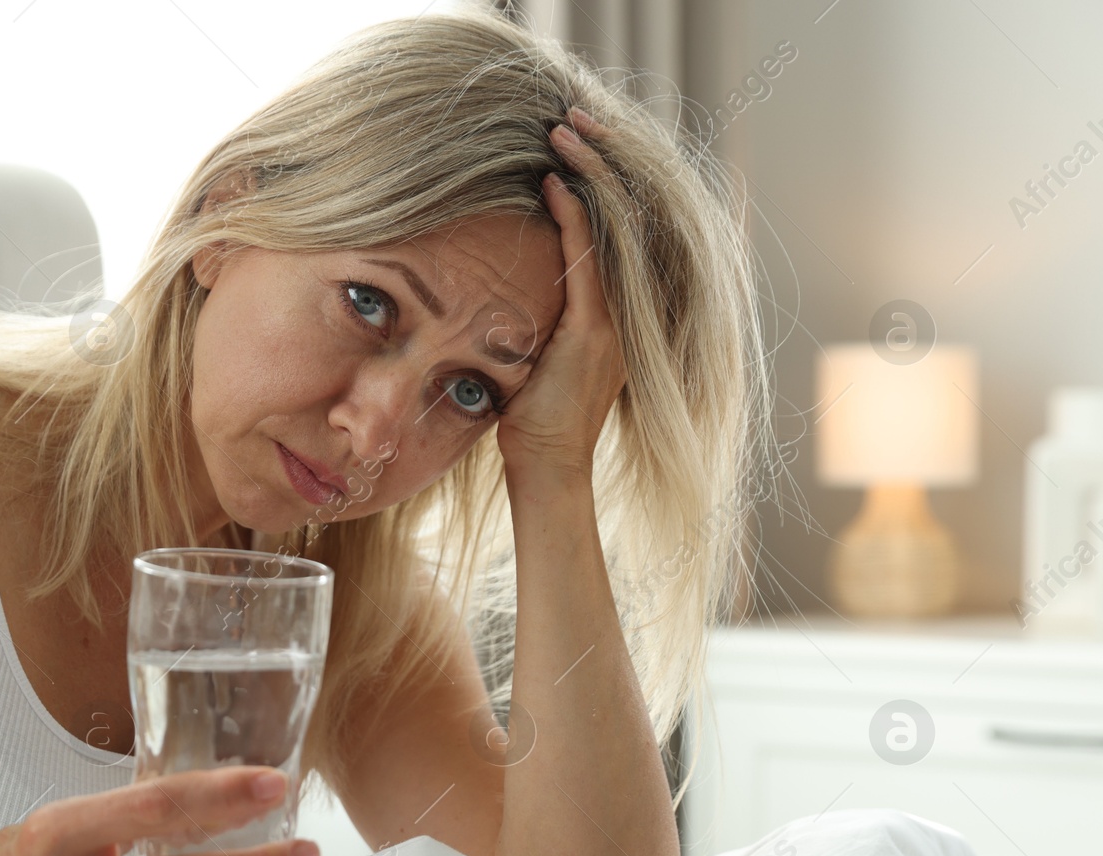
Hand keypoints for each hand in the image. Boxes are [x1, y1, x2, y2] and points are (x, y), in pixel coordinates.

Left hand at [494, 106, 628, 483]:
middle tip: (571, 119)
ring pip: (611, 229)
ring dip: (588, 176)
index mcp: (611, 315)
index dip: (597, 184)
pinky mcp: (593, 335)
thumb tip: (500, 287)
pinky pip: (588, 263)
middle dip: (600, 163)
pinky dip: (574, 219)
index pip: (612, 232)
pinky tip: (556, 184)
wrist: (547, 470)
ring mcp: (612, 323)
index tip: (570, 147)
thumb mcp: (534, 357)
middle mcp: (622, 313)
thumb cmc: (529, 421)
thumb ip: (533, 318)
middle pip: (621, 217)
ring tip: (566, 131)